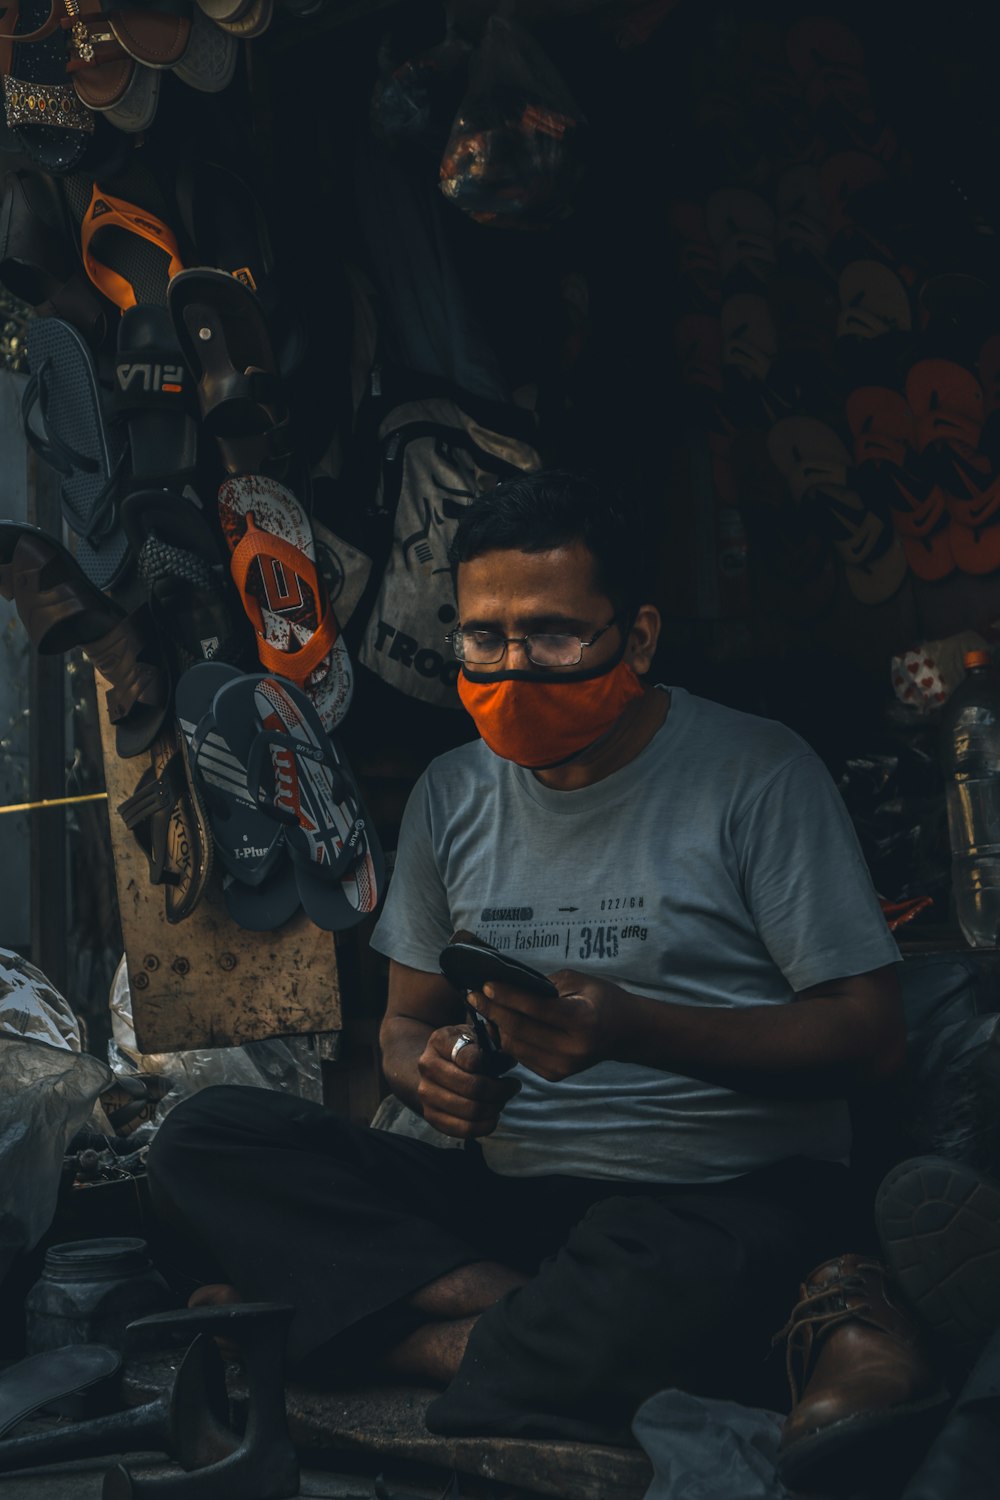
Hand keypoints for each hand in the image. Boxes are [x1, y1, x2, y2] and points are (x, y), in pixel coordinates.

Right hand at [417, 1024, 519, 1138]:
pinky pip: (463, 1129)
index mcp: (440, 1041)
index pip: (469, 1058)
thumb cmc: (465, 1049)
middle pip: (472, 1086)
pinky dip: (485, 1126)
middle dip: (500, 1090)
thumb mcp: (478, 1036)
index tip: (509, 1065)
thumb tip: (507, 1061)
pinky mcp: (431, 1116)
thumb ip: (494, 1044)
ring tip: (503, 1100)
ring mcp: (426, 1093)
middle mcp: (427, 1066)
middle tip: (513, 1086)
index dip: (494, 1063)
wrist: (438, 1064)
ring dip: (494, 1108)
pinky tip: (493, 1116)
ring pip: (470, 1110)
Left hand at [469, 970, 633, 1081]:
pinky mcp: (555, 1075)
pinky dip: (507, 1040)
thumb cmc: (599, 999)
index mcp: (582, 1020)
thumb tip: (504, 985)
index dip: (506, 995)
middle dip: (492, 1011)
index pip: (535, 1008)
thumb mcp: (576, 981)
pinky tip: (500, 1025)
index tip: (484, 984)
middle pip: (519, 1029)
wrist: (623, 1032)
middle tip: (473, 995)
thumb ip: (541, 986)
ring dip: (495, 1027)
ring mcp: (563, 1066)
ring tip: (484, 1008)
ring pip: (514, 1046)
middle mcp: (572, 1048)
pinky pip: (520, 1056)